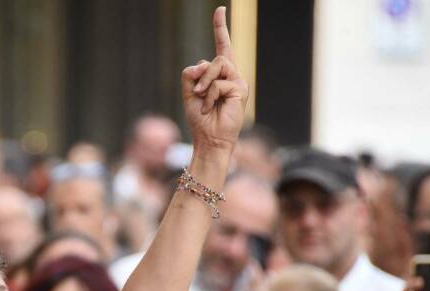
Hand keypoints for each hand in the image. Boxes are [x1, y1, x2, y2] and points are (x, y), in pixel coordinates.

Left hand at [181, 7, 248, 155]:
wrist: (209, 139)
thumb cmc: (201, 119)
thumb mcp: (189, 93)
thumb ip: (191, 75)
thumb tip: (199, 63)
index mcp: (220, 75)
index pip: (223, 47)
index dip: (220, 28)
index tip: (219, 10)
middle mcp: (232, 75)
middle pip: (216, 58)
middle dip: (201, 74)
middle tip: (196, 93)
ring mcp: (238, 82)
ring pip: (218, 64)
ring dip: (205, 83)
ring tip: (203, 99)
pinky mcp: (240, 90)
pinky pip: (218, 83)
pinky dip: (209, 96)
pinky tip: (211, 108)